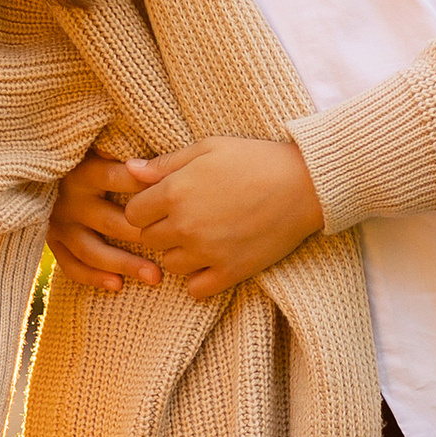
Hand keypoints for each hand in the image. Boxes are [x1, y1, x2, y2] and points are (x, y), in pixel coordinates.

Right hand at [47, 140, 163, 293]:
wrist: (38, 172)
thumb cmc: (85, 158)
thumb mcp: (98, 148)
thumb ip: (120, 150)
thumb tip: (150, 160)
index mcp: (84, 171)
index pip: (116, 178)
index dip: (144, 186)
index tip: (174, 197)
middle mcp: (70, 198)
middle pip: (110, 221)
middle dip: (142, 236)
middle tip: (173, 247)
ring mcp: (59, 223)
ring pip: (92, 250)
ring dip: (124, 264)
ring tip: (155, 276)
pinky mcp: (51, 241)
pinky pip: (71, 265)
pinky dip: (93, 277)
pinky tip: (118, 284)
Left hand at [120, 137, 324, 299]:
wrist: (306, 185)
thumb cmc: (256, 159)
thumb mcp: (208, 147)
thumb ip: (166, 162)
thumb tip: (129, 170)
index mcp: (176, 192)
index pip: (132, 213)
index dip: (144, 207)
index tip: (162, 202)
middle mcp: (186, 225)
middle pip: (148, 239)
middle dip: (160, 228)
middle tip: (185, 216)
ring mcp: (208, 252)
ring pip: (169, 264)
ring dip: (178, 252)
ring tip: (200, 236)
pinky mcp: (231, 271)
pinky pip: (196, 289)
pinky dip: (198, 278)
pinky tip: (211, 260)